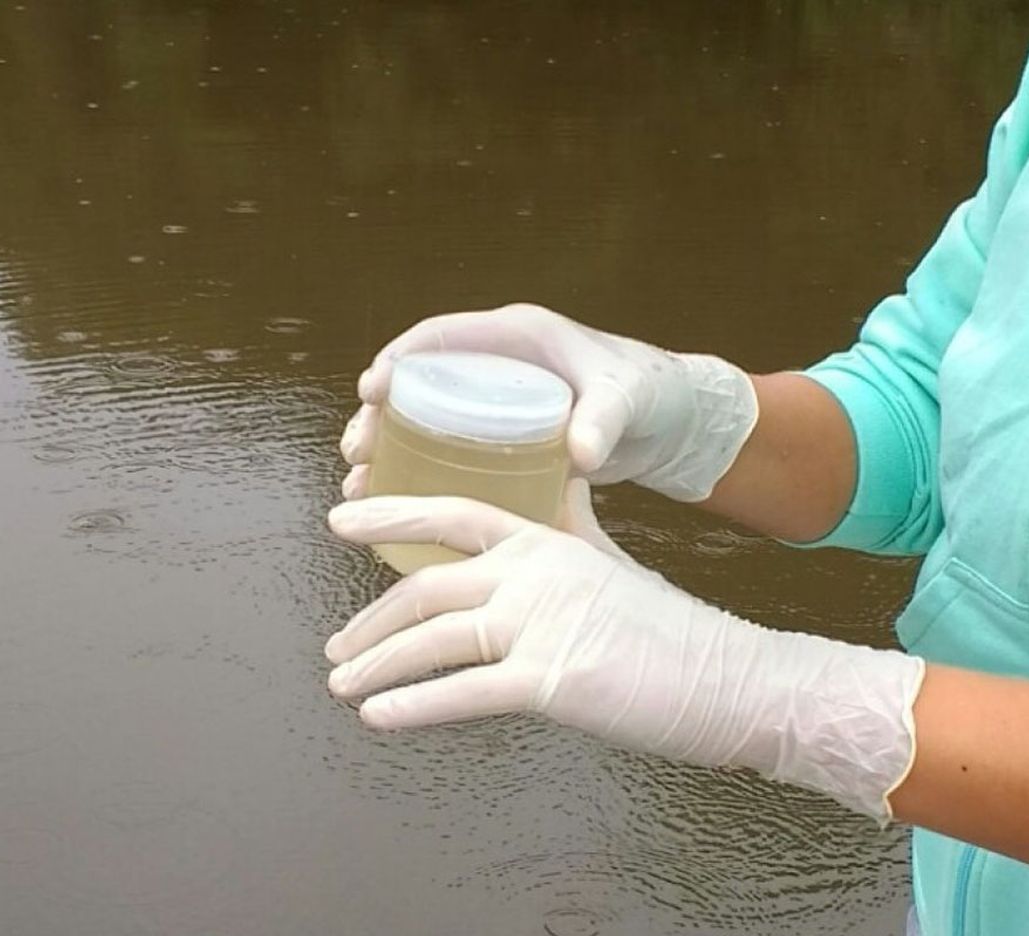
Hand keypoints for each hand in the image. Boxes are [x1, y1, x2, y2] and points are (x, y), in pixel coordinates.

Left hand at [324, 488, 925, 821]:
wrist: (732, 678)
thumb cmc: (670, 632)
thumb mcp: (610, 563)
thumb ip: (570, 529)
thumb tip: (557, 492)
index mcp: (548, 541)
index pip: (455, 514)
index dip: (393, 514)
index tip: (340, 520)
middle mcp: (537, 573)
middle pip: (428, 587)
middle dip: (371, 621)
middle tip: (337, 646)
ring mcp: (543, 624)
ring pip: (433, 640)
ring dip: (377, 665)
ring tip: (342, 687)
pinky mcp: (553, 680)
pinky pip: (463, 694)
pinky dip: (413, 706)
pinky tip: (379, 718)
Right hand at [339, 303, 758, 502]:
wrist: (672, 421)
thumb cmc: (649, 392)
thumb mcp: (626, 400)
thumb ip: (605, 420)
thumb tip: (581, 453)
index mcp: (517, 336)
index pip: (441, 337)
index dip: (399, 360)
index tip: (371, 390)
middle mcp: (498, 364)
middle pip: (419, 383)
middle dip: (379, 416)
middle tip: (357, 452)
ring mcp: (497, 402)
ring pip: (425, 421)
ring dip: (390, 449)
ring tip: (361, 483)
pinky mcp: (504, 437)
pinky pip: (449, 449)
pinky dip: (421, 473)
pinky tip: (399, 505)